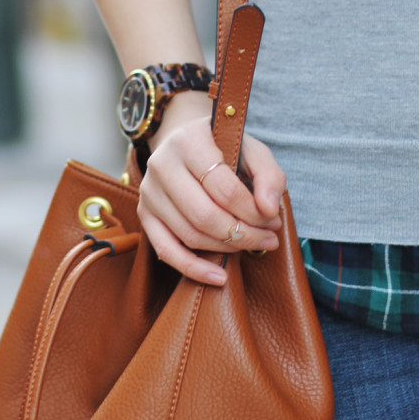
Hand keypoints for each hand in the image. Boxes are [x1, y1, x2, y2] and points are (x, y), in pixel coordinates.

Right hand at [139, 93, 286, 285]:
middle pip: (205, 215)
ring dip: (227, 248)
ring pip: (190, 235)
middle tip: (268, 238)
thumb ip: (269, 176)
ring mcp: (149, 192)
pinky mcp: (145, 214)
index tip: (273, 219)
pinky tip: (220, 277)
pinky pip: (166, 251)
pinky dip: (194, 269)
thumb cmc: (223, 147)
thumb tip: (269, 210)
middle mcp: (161, 165)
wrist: (184, 143)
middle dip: (243, 234)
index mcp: (188, 142)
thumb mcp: (252, 150)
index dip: (253, 212)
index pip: (225, 188)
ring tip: (252, 245)